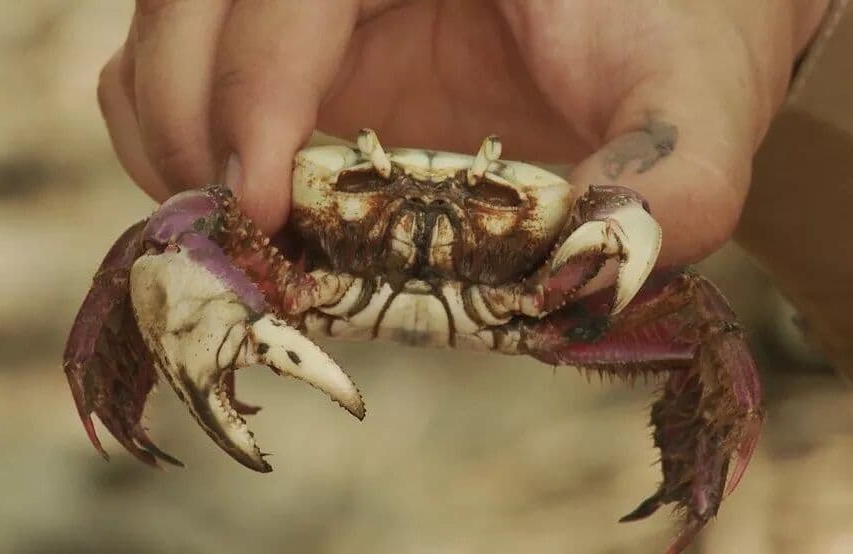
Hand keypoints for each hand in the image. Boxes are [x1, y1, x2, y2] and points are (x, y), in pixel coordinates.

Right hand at [98, 0, 828, 265]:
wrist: (664, 17)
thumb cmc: (671, 30)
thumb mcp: (689, 93)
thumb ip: (670, 180)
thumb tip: (593, 272)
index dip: (250, 96)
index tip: (259, 207)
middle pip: (189, 7)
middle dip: (188, 122)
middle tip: (239, 235)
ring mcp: (305, 4)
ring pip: (162, 37)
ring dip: (169, 136)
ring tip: (234, 227)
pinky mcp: (293, 50)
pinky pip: (174, 70)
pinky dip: (174, 138)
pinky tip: (241, 205)